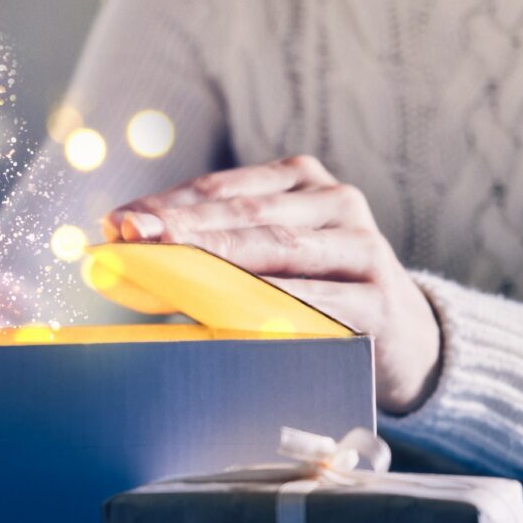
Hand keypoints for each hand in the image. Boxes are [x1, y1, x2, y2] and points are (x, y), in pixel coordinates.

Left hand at [102, 155, 440, 413]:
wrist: (405, 341)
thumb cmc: (314, 293)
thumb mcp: (267, 260)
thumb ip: (211, 249)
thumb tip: (126, 248)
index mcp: (301, 182)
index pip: (222, 190)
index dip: (166, 204)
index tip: (117, 223)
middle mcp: (336, 203)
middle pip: (245, 215)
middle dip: (181, 227)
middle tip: (130, 238)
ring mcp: (362, 247)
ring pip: (279, 250)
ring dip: (217, 260)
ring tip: (166, 268)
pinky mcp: (379, 300)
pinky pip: (315, 301)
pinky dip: (270, 304)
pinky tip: (230, 309)